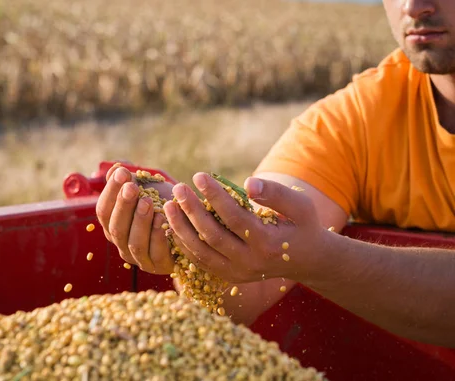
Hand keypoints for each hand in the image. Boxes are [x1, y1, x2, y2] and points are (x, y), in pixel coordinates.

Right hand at [95, 164, 176, 273]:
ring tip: (148, 201)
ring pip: (133, 242)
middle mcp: (122, 244)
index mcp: (114, 225)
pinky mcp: (159, 266)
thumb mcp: (148, 189)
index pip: (103, 210)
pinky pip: (155, 253)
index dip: (110, 191)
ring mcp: (139, 258)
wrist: (193, 226)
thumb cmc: (165, 204)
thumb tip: (116, 167)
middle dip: (123, 205)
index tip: (122, 173)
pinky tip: (163, 218)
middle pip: (116, 227)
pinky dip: (158, 236)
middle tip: (132, 187)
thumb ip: (131, 179)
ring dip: (140, 221)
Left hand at [162, 172, 327, 282]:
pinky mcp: (229, 277)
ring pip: (201, 253)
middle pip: (213, 236)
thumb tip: (249, 183)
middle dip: (192, 211)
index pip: (234, 217)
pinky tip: (173, 225)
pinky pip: (200, 262)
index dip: (215, 196)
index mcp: (268, 244)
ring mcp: (238, 274)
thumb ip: (276, 194)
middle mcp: (250, 263)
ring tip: (169, 205)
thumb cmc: (303, 225)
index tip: (199, 175)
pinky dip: (184, 244)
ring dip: (181, 228)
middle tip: (178, 188)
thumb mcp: (301, 206)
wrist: (307, 260)